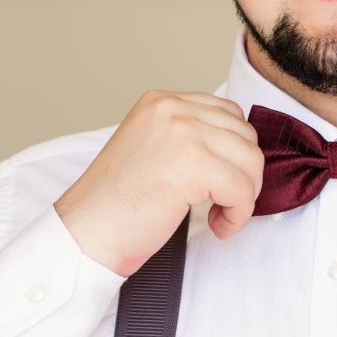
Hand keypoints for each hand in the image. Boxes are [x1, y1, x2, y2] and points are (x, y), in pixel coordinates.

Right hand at [54, 90, 264, 277]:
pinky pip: (242, 189)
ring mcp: (182, 133)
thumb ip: (188, 138)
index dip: (234, 153)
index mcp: (160, 102)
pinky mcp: (192, 164)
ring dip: (244, 196)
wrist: (85, 233)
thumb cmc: (115, 204)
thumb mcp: (152, 150)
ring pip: (250, 160)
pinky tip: (218, 226)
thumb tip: (237, 149)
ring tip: (219, 215)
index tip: (221, 181)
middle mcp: (172, 109)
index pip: (228, 114)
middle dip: (244, 174)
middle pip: (245, 135)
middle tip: (223, 202)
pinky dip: (238, 214)